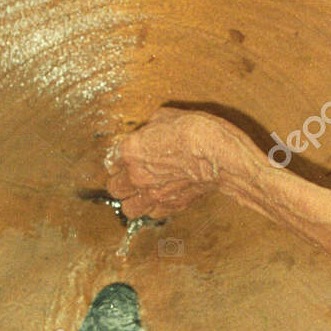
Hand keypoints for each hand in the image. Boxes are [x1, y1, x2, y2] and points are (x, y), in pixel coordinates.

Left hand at [104, 107, 239, 220]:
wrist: (219, 155)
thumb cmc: (196, 132)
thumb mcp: (166, 117)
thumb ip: (150, 129)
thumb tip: (149, 132)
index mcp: (130, 150)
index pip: (111, 160)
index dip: (119, 159)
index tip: (127, 157)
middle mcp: (136, 176)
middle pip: (114, 187)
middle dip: (122, 181)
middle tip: (132, 176)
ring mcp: (153, 194)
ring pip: (128, 208)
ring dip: (133, 200)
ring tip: (143, 193)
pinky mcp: (170, 206)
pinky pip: (152, 214)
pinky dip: (153, 208)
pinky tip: (161, 197)